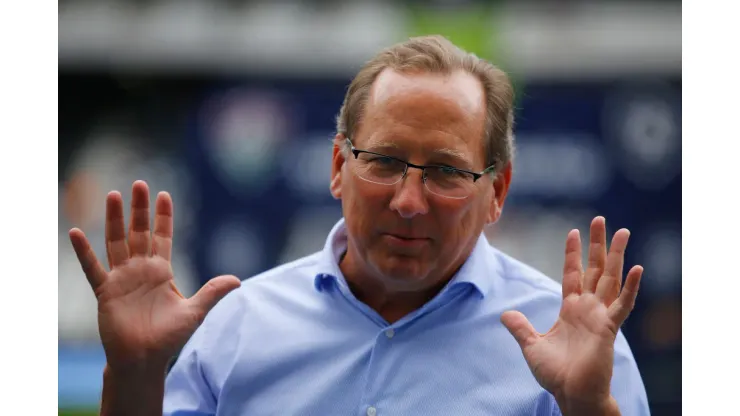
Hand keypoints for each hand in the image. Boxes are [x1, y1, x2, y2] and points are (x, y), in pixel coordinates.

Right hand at [69, 180, 240, 373]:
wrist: (144, 359)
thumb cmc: (169, 337)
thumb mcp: (195, 311)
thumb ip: (213, 292)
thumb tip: (237, 280)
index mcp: (161, 271)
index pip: (162, 237)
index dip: (163, 217)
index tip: (163, 194)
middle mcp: (140, 270)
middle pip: (138, 232)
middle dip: (139, 209)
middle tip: (139, 183)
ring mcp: (121, 279)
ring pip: (116, 242)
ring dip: (114, 220)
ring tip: (113, 195)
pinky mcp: (106, 292)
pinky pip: (93, 268)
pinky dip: (84, 252)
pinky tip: (75, 232)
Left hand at [500, 217, 642, 412]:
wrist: (570, 393)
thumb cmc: (555, 373)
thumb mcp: (531, 345)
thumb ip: (520, 328)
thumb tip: (505, 314)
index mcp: (571, 309)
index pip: (572, 274)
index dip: (572, 253)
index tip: (573, 231)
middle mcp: (588, 308)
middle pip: (595, 269)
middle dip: (597, 244)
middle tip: (600, 219)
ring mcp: (600, 316)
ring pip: (611, 279)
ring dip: (618, 256)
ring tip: (624, 232)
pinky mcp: (609, 329)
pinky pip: (622, 305)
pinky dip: (631, 288)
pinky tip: (637, 269)